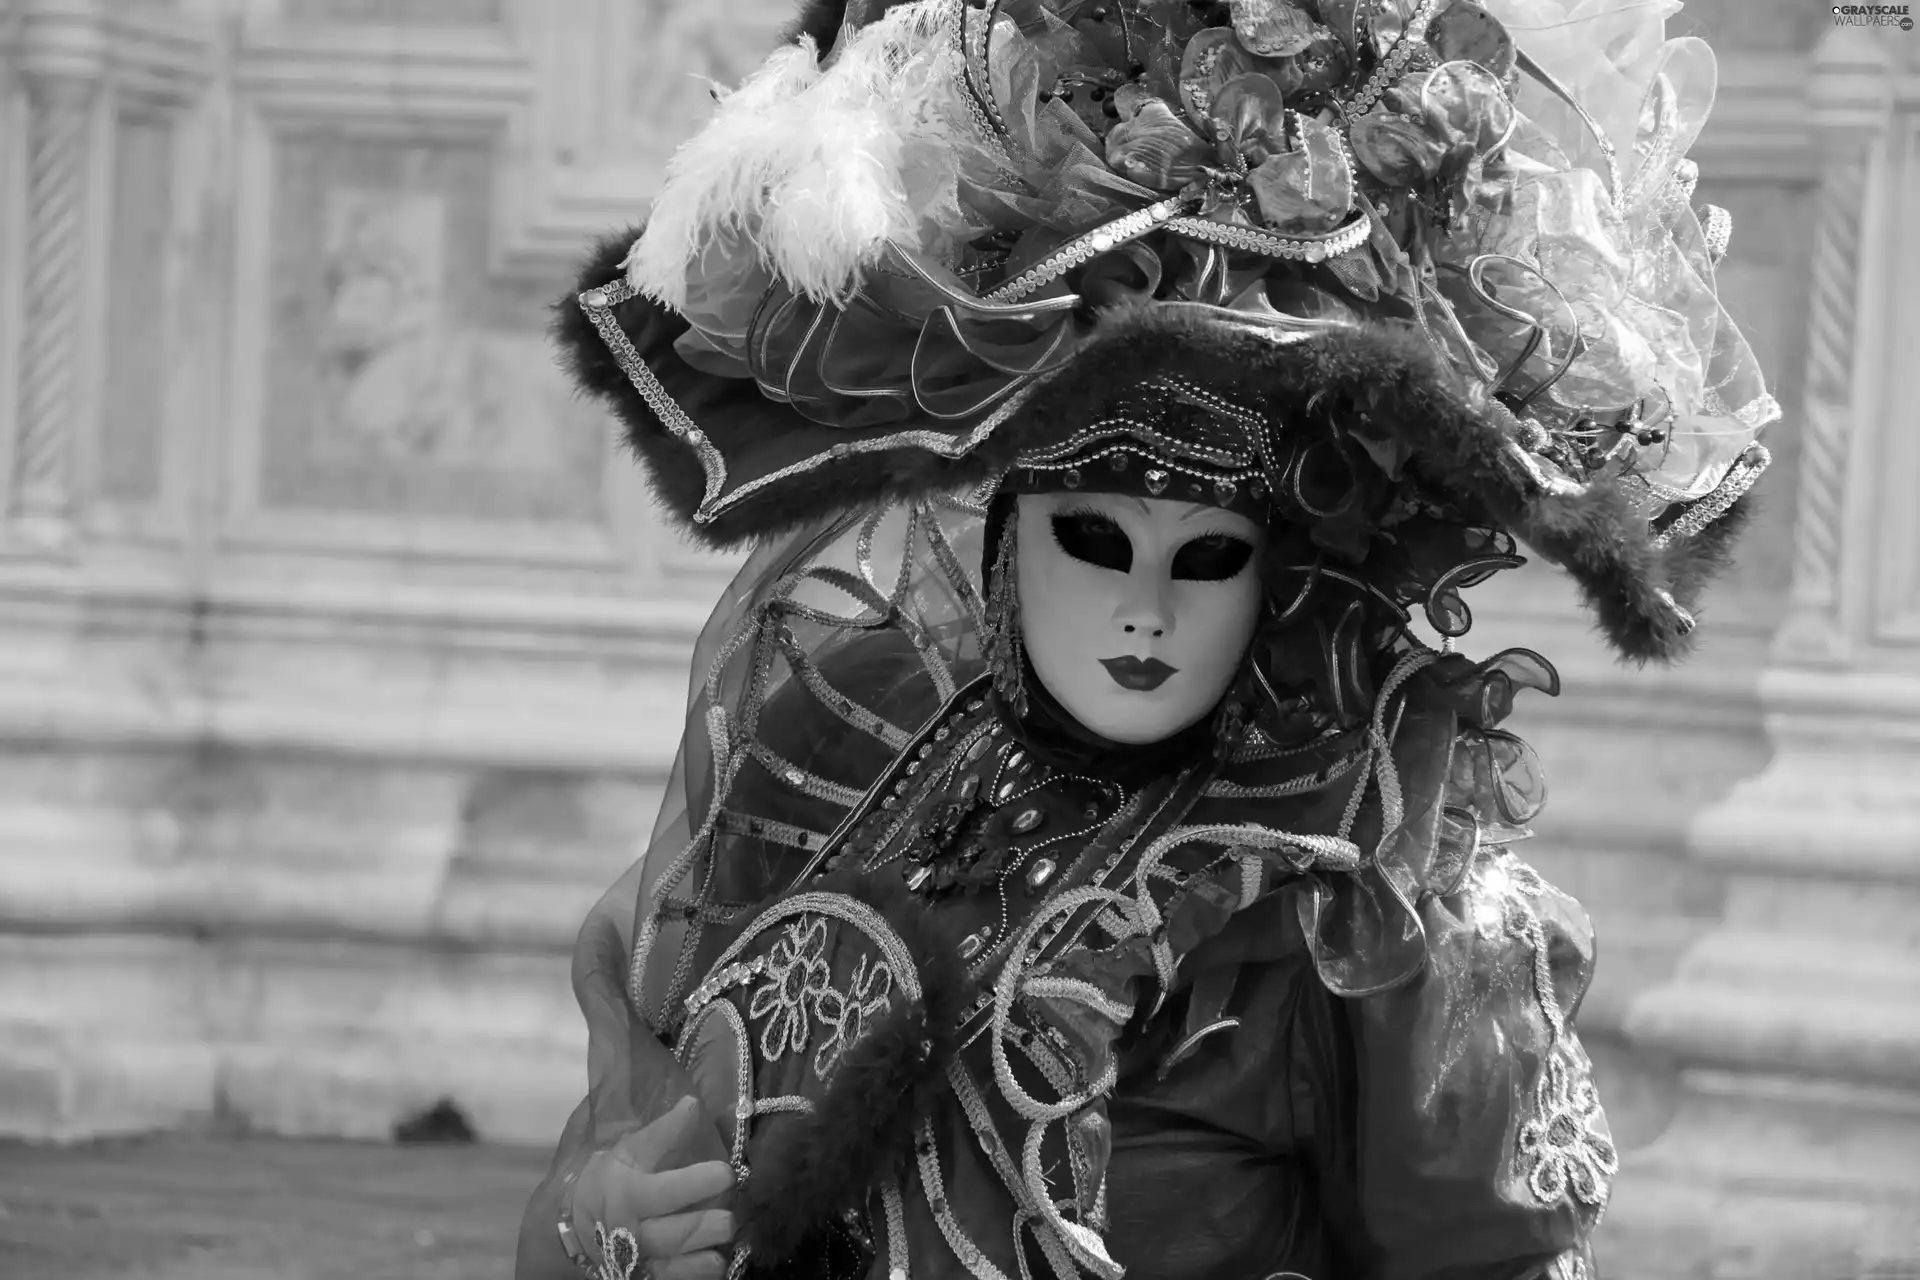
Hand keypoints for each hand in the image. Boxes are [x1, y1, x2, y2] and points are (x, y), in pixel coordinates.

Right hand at [570, 1097, 736, 1279]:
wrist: (577, 1225)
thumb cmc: (610, 1178)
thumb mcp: (627, 1151)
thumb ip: (662, 1131)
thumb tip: (693, 1104)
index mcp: (628, 1194)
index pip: (665, 1192)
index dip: (697, 1183)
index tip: (726, 1172)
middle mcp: (634, 1232)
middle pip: (675, 1234)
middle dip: (708, 1226)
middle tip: (733, 1216)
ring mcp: (642, 1260)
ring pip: (676, 1263)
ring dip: (706, 1253)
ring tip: (730, 1237)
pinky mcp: (649, 1276)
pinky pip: (674, 1279)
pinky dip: (697, 1273)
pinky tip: (718, 1263)